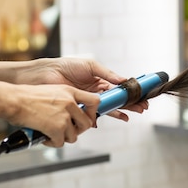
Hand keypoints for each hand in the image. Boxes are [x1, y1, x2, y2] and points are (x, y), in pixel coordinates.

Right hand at [7, 83, 99, 146]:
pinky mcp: (57, 128)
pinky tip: (45, 137)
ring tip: (52, 133)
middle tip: (67, 131)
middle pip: (87, 123)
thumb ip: (65, 100)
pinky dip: (52, 142)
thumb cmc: (27, 96)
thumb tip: (73, 114)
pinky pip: (61, 142)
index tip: (87, 117)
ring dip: (63, 138)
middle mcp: (70, 103)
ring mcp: (64, 116)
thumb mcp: (52, 91)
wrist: (14, 100)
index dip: (93, 112)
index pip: (94, 100)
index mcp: (70, 91)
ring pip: (74, 136)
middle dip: (78, 130)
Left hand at [18, 58, 148, 120]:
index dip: (130, 94)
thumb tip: (123, 80)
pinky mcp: (79, 108)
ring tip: (127, 117)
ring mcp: (88, 101)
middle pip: (117, 101)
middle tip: (141, 109)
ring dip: (118, 113)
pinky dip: (97, 119)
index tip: (141, 97)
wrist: (46, 74)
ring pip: (107, 109)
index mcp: (100, 81)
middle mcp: (96, 92)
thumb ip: (107, 74)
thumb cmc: (66, 66)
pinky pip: (91, 115)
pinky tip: (100, 122)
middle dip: (129, 105)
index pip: (119, 89)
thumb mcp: (90, 65)